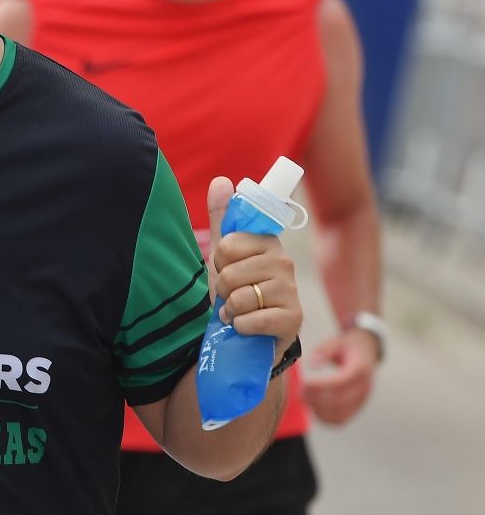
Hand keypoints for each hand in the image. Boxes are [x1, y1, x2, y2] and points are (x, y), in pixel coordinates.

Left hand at [205, 177, 303, 349]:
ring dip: (230, 310)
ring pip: (240, 298)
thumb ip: (223, 217)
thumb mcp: (225, 254)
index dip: (219, 263)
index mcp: (267, 243)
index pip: (227, 245)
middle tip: (232, 295)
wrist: (249, 335)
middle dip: (223, 290)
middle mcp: (284, 263)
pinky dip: (240, 327)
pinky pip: (252, 320)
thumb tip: (221, 180)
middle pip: (230, 274)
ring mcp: (291, 291)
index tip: (227, 269)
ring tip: (238, 312)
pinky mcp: (293, 320)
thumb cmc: (237, 290)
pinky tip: (246, 327)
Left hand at [300, 328, 377, 424]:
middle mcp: (364, 387)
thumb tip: (312, 365)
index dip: (321, 386)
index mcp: (360, 369)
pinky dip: (325, 417)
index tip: (304, 383)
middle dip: (317, 399)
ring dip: (319, 410)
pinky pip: (341, 420)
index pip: (341, 382)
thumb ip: (324, 351)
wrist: (368, 350)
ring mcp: (362, 399)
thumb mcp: (337, 341)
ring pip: (340, 415)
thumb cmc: (349, 345)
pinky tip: (313, 406)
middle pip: (340, 401)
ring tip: (305, 398)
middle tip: (300, 391)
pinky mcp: (357, 407)